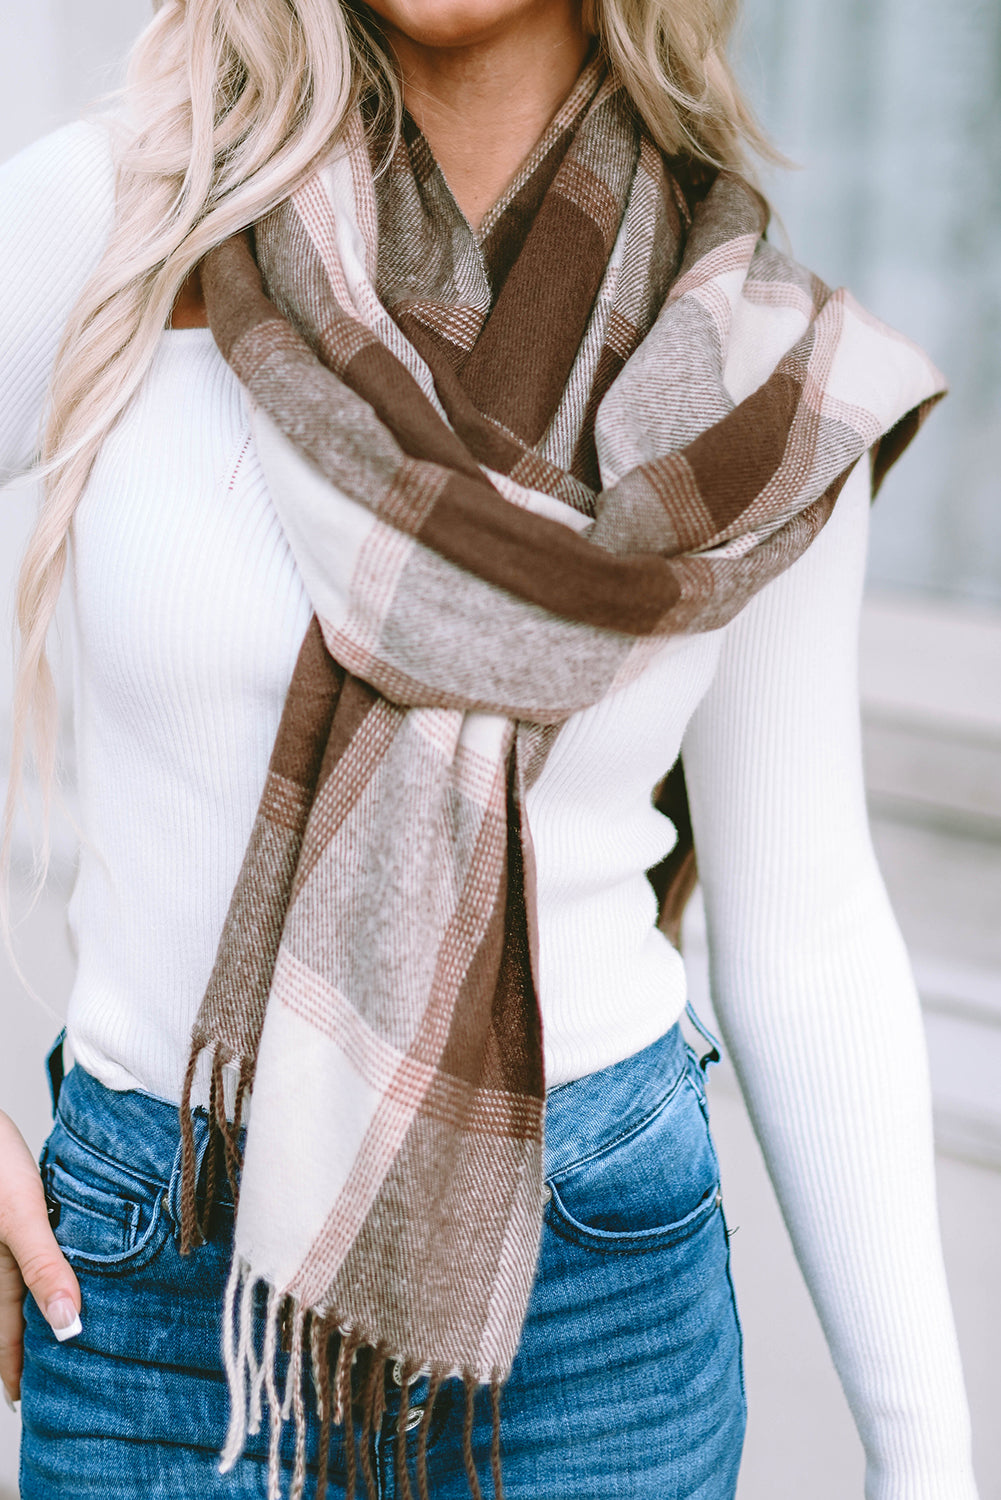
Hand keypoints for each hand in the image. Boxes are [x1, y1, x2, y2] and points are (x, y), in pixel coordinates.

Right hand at [0, 1110, 80, 1409]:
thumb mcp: (19, 1215)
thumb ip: (43, 1266)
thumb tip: (69, 1324)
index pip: (4, 1334)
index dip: (13, 1368)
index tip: (23, 1404)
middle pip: (7, 1312)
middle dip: (24, 1342)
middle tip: (42, 1376)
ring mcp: (3, 1233)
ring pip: (15, 1282)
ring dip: (32, 1305)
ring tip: (52, 1328)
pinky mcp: (12, 1208)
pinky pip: (27, 1250)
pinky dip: (39, 1268)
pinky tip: (57, 1264)